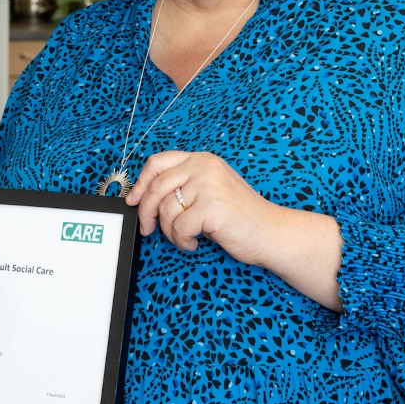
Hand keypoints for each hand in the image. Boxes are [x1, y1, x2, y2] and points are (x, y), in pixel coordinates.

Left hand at [125, 150, 342, 310]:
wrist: (271, 232)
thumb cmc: (240, 216)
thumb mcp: (210, 190)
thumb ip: (183, 186)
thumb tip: (144, 198)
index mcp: (202, 160)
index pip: (158, 162)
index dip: (141, 183)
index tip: (133, 200)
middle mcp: (204, 167)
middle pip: (156, 187)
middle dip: (146, 212)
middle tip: (147, 228)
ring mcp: (208, 185)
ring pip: (166, 210)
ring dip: (170, 232)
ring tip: (185, 238)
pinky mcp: (211, 207)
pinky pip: (179, 227)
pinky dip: (182, 241)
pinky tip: (195, 244)